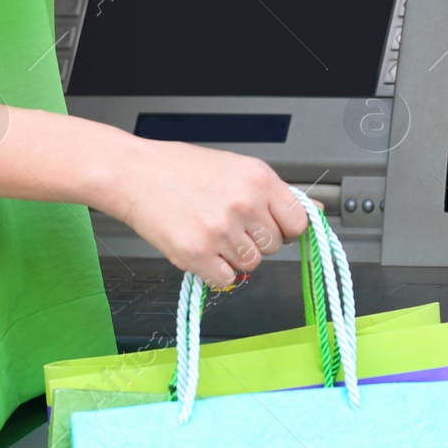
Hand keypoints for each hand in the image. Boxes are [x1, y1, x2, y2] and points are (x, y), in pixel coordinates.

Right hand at [106, 137, 308, 289]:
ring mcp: (221, 231)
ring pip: (251, 265)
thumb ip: (272, 193)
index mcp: (257, 178)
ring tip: (210, 232)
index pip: (298, 221)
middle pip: (274, 246)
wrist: (133, 173)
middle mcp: (243, 204)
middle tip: (227, 223)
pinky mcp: (196, 254)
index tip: (269, 225)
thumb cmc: (180, 168)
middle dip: (254, 240)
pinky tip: (199, 247)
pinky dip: (213, 271)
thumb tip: (314, 211)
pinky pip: (224, 279)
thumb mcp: (234, 168)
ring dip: (233, 256)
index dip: (283, 227)